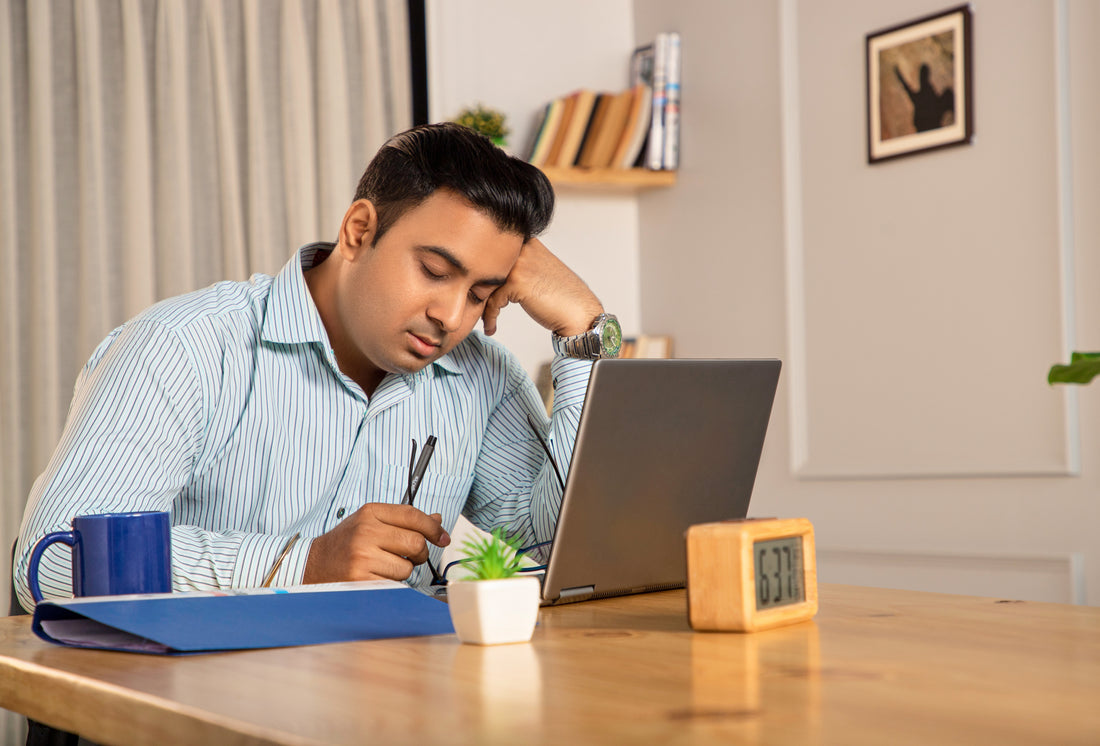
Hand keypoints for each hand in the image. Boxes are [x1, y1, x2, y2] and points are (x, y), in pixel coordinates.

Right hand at [302, 504, 450, 582]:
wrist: (314, 564)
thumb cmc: (346, 543)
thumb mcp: (371, 522)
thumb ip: (403, 521)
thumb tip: (436, 521)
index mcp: (370, 513)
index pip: (412, 515)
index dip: (433, 527)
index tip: (442, 537)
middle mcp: (365, 531)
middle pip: (416, 542)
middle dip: (420, 553)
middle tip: (411, 556)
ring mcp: (362, 556)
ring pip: (408, 566)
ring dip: (402, 570)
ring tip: (384, 565)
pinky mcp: (361, 579)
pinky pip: (395, 583)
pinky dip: (392, 583)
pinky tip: (376, 576)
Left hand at [481, 238, 603, 337]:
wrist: (579, 313)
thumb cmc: (562, 297)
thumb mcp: (539, 270)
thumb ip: (519, 265)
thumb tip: (491, 272)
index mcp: (528, 242)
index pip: (493, 255)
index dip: (484, 276)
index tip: (479, 293)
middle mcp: (523, 248)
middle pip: (486, 268)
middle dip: (480, 291)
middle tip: (478, 307)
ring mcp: (519, 264)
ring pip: (486, 284)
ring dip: (483, 305)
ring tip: (486, 320)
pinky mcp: (516, 282)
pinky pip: (492, 301)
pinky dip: (489, 317)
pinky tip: (491, 327)